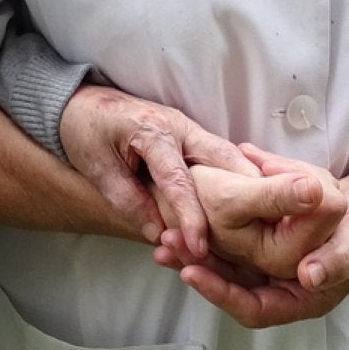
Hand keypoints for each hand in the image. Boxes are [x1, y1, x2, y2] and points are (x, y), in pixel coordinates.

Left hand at [59, 87, 260, 259]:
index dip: (191, 217)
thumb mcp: (97, 167)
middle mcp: (179, 126)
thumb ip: (127, 200)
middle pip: (224, 160)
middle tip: (265, 228)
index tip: (200, 246)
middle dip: (246, 192)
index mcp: (152, 132)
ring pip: (230, 158)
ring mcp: (190, 130)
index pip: (179, 180)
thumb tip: (157, 234)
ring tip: (266, 220)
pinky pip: (221, 159)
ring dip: (248, 186)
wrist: (82, 103)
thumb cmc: (86, 131)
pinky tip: (250, 203)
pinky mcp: (193, 138)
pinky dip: (237, 180)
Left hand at [162, 146, 348, 327]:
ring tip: (164, 235)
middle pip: (232, 289)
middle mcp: (283, 287)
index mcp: (306, 298)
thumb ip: (337, 259)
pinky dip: (207, 231)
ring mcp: (271, 267)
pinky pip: (229, 245)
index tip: (192, 272)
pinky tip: (185, 214)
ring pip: (226, 267)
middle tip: (167, 248)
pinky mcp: (263, 243)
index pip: (255, 310)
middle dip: (198, 269)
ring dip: (196, 251)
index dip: (222, 294)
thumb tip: (309, 276)